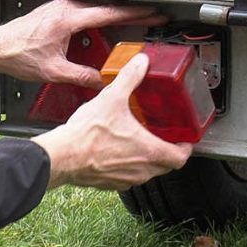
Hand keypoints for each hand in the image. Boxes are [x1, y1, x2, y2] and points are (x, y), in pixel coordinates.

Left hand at [0, 0, 166, 85]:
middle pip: (107, 7)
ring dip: (115, 15)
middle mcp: (66, 8)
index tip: (152, 12)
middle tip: (153, 16)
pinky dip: (100, 18)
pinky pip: (85, 11)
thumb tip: (101, 82)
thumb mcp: (53, 71)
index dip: (135, 13)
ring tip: (135, 23)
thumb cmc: (17, 54)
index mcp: (68, 19)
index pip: (110, 13)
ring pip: (96, 8)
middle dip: (132, 12)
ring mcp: (60, 6)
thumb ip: (80, 76)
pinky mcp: (56, 10)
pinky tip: (106, 29)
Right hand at [31, 52, 192, 190]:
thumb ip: (130, 77)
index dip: (185, 147)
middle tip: (161, 135)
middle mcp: (141, 170)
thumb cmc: (87, 136)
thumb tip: (140, 63)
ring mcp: (125, 179)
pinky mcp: (109, 183)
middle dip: (166, 150)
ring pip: (146, 171)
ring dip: (145, 158)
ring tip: (137, 139)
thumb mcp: (112, 98)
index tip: (183, 139)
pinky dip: (126, 164)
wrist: (62, 156)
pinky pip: (126, 175)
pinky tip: (114, 149)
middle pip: (166, 165)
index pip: (181, 157)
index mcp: (149, 152)